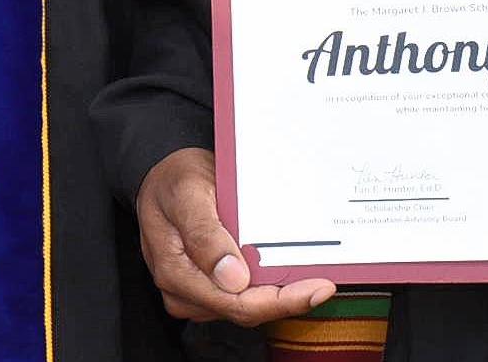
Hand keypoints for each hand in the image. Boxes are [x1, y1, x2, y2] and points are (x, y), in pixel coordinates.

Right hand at [135, 147, 338, 325]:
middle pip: (245, 310)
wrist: (163, 178)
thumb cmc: (174, 181)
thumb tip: (233, 279)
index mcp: (175, 271)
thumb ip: (205, 234)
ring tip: (308, 275)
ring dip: (277, 294)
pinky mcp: (206, 289)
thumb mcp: (188, 193)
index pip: (235, 303)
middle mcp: (183, 291)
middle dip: (287, 300)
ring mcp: (194, 293)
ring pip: (246, 307)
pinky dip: (266, 287)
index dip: (280, 301)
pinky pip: (241, 297)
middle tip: (324, 284)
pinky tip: (285, 273)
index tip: (317, 289)